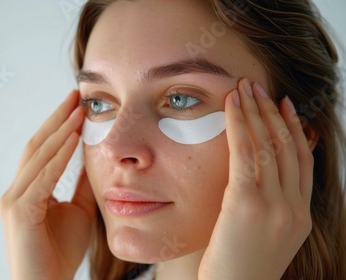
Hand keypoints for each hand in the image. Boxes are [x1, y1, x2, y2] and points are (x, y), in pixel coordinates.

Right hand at [0, 90, 96, 279]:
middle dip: (57, 118)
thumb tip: (92, 158)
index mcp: (27, 190)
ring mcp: (14, 200)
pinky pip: (43, 178)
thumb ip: (80, 185)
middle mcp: (16, 191)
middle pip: (37, 145)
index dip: (58, 126)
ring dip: (60, 131)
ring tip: (78, 110)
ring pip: (38, 157)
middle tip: (76, 95)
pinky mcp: (20, 211)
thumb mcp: (77, 210)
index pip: (43, 150)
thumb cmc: (59, 253)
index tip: (77, 104)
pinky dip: (59, 157)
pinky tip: (73, 139)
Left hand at [199, 79, 313, 278]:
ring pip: (269, 146)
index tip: (282, 105)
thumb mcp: (263, 237)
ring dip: (255, 111)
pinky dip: (240, 125)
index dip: (292, 129)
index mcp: (300, 216)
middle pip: (287, 148)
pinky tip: (232, 106)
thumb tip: (255, 179)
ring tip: (244, 87)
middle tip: (258, 86)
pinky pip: (245, 155)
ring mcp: (275, 207)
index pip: (301, 161)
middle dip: (271, 112)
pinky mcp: (248, 205)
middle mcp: (294, 209)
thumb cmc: (238, 269)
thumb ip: (268, 207)